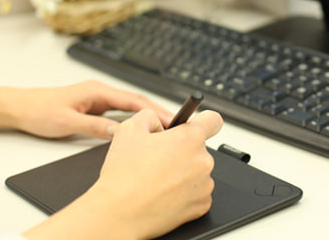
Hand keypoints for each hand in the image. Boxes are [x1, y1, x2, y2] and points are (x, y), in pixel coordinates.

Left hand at [0, 80, 172, 137]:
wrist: (22, 107)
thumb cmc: (40, 110)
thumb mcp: (68, 122)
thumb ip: (94, 127)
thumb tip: (119, 132)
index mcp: (97, 90)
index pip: (132, 100)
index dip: (153, 110)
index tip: (169, 120)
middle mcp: (101, 91)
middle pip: (136, 100)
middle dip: (156, 111)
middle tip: (176, 123)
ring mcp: (98, 98)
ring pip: (130, 106)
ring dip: (147, 115)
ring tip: (165, 127)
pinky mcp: (95, 106)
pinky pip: (120, 112)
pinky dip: (134, 118)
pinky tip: (142, 128)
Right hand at [24, 108, 222, 239]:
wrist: (115, 213)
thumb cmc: (121, 172)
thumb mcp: (128, 130)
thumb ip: (147, 115)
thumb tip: (157, 118)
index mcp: (188, 138)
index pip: (213, 119)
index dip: (205, 118)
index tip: (200, 121)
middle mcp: (201, 161)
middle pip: (198, 147)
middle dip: (181, 148)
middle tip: (158, 155)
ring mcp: (201, 185)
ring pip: (196, 169)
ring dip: (181, 169)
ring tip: (155, 176)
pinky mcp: (198, 206)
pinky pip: (194, 190)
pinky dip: (182, 189)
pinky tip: (160, 191)